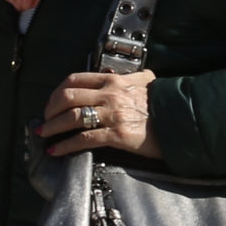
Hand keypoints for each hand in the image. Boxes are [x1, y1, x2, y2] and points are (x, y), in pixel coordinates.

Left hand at [39, 69, 160, 158]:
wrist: (181, 121)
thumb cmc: (164, 104)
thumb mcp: (147, 81)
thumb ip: (133, 77)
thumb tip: (129, 75)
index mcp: (113, 79)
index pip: (74, 79)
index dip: (56, 92)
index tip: (51, 103)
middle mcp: (110, 94)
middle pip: (68, 97)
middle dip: (50, 110)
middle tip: (44, 121)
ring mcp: (113, 114)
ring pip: (72, 117)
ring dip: (52, 127)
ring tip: (44, 135)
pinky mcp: (117, 134)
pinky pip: (84, 139)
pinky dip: (66, 145)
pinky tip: (57, 150)